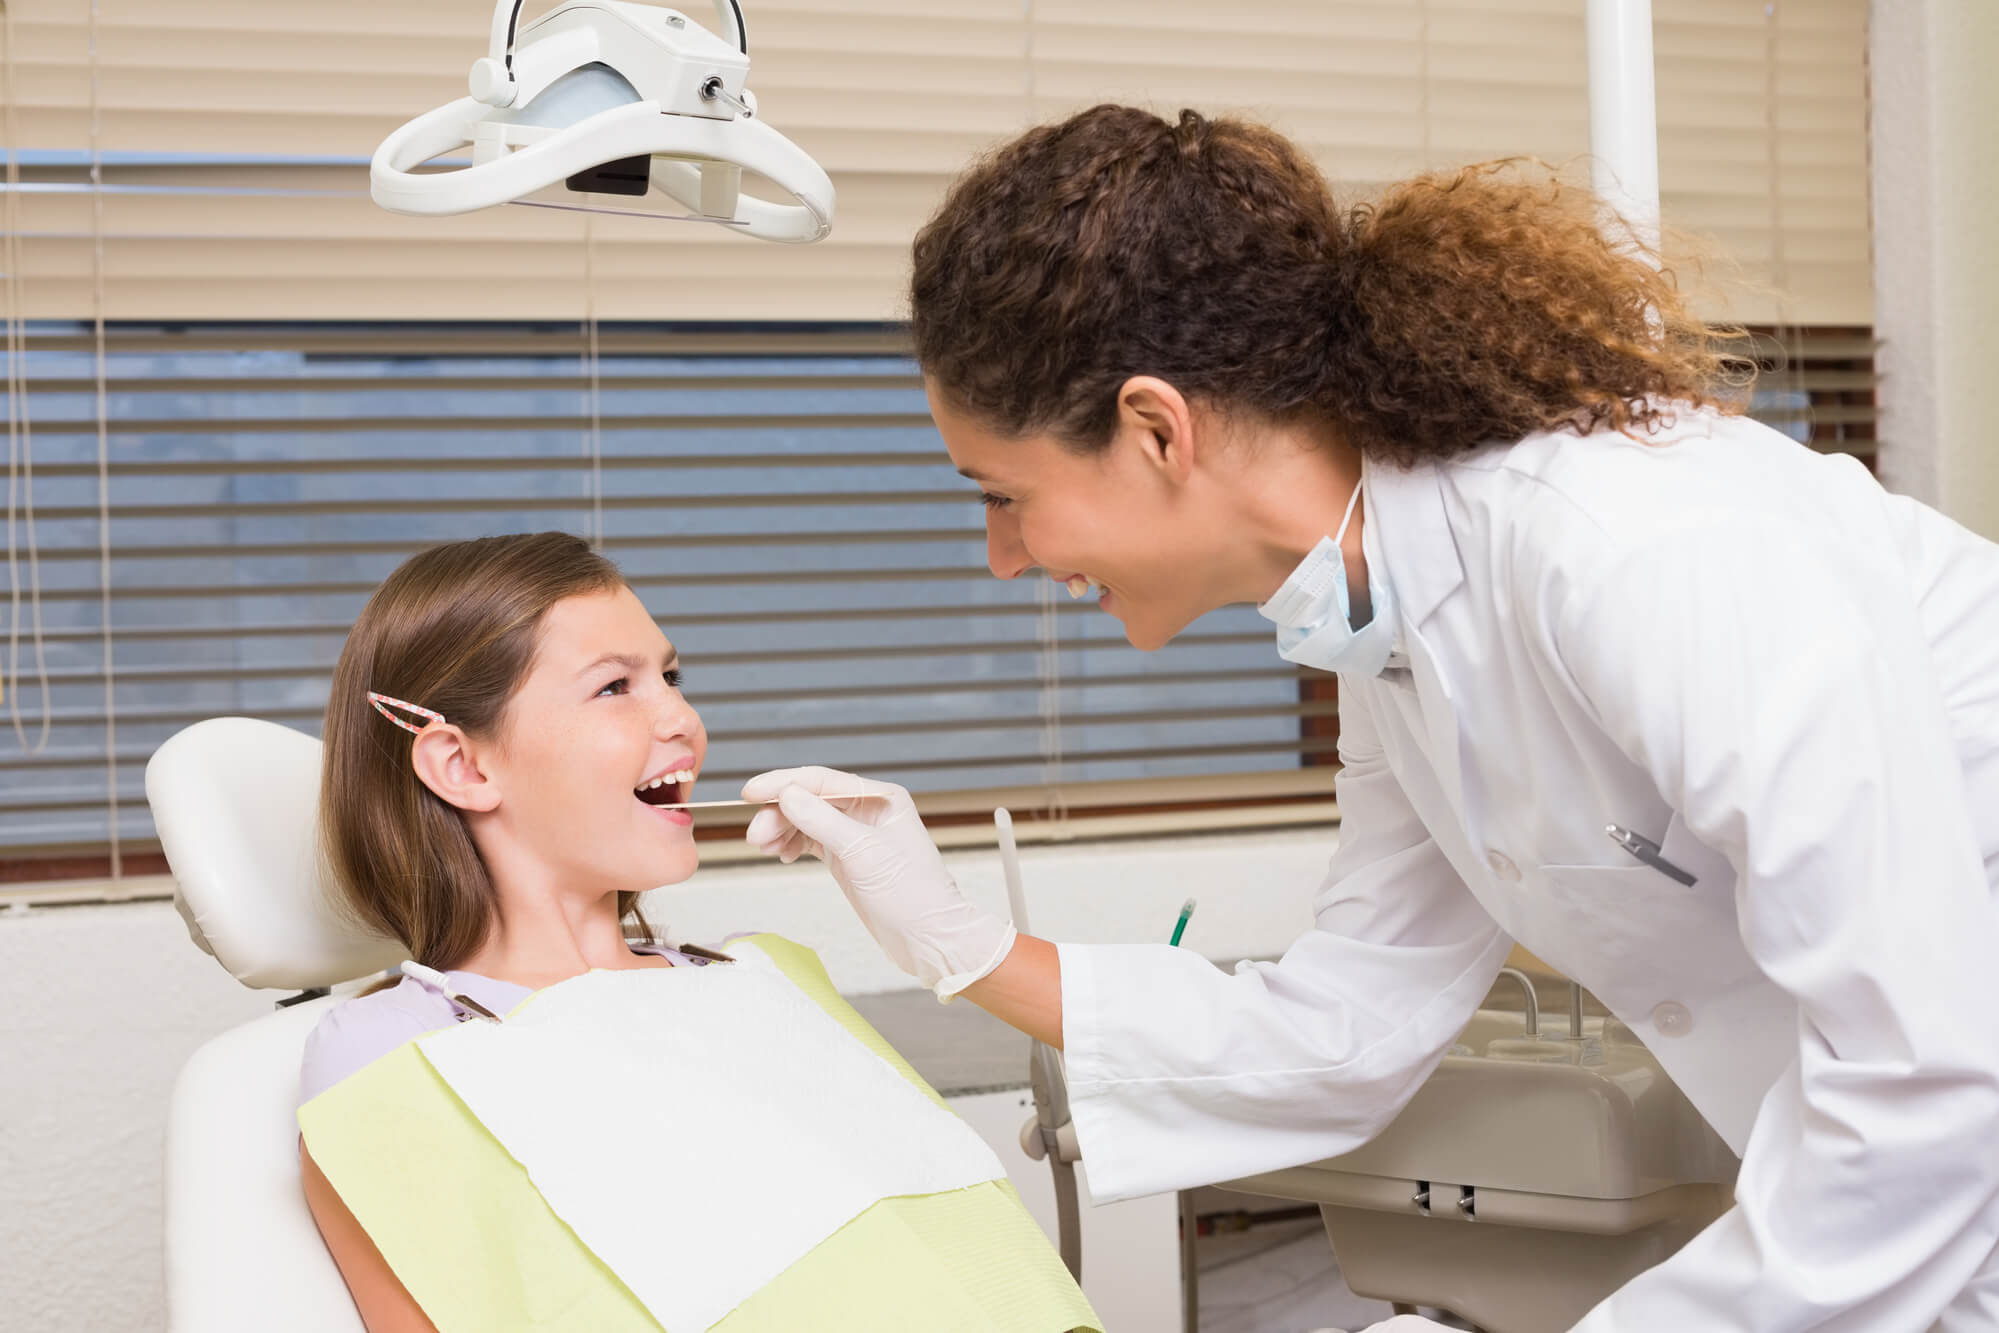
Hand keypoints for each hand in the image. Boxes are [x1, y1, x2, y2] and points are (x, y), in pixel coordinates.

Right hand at [741, 766, 1015, 998]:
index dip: (783, 783)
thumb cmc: (911, 895)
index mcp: (880, 798)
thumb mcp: (863, 854)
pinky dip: (793, 844)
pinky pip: (812, 841)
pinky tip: (781, 855)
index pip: (822, 780)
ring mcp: (857, 835)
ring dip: (782, 830)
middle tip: (755, 837)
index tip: (749, 792)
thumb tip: (787, 794)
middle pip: (810, 800)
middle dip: (779, 814)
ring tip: (763, 848)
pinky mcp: (849, 858)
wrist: (930, 939)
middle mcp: (868, 810)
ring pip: (807, 820)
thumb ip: (823, 821)